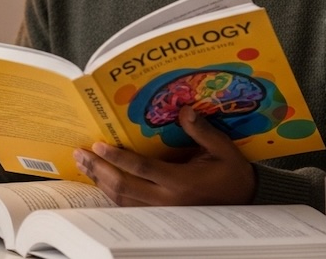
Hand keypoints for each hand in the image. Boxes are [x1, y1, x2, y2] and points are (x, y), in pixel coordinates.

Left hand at [73, 105, 255, 205]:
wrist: (246, 203)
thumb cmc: (233, 175)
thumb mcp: (224, 150)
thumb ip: (202, 131)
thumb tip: (184, 110)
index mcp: (182, 183)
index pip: (141, 169)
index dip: (117, 157)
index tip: (98, 145)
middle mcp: (167, 200)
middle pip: (123, 186)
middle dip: (98, 169)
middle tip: (80, 154)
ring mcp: (162, 211)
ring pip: (122, 199)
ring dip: (100, 181)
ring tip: (84, 164)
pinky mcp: (160, 215)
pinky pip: (129, 206)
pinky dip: (111, 193)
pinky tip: (101, 180)